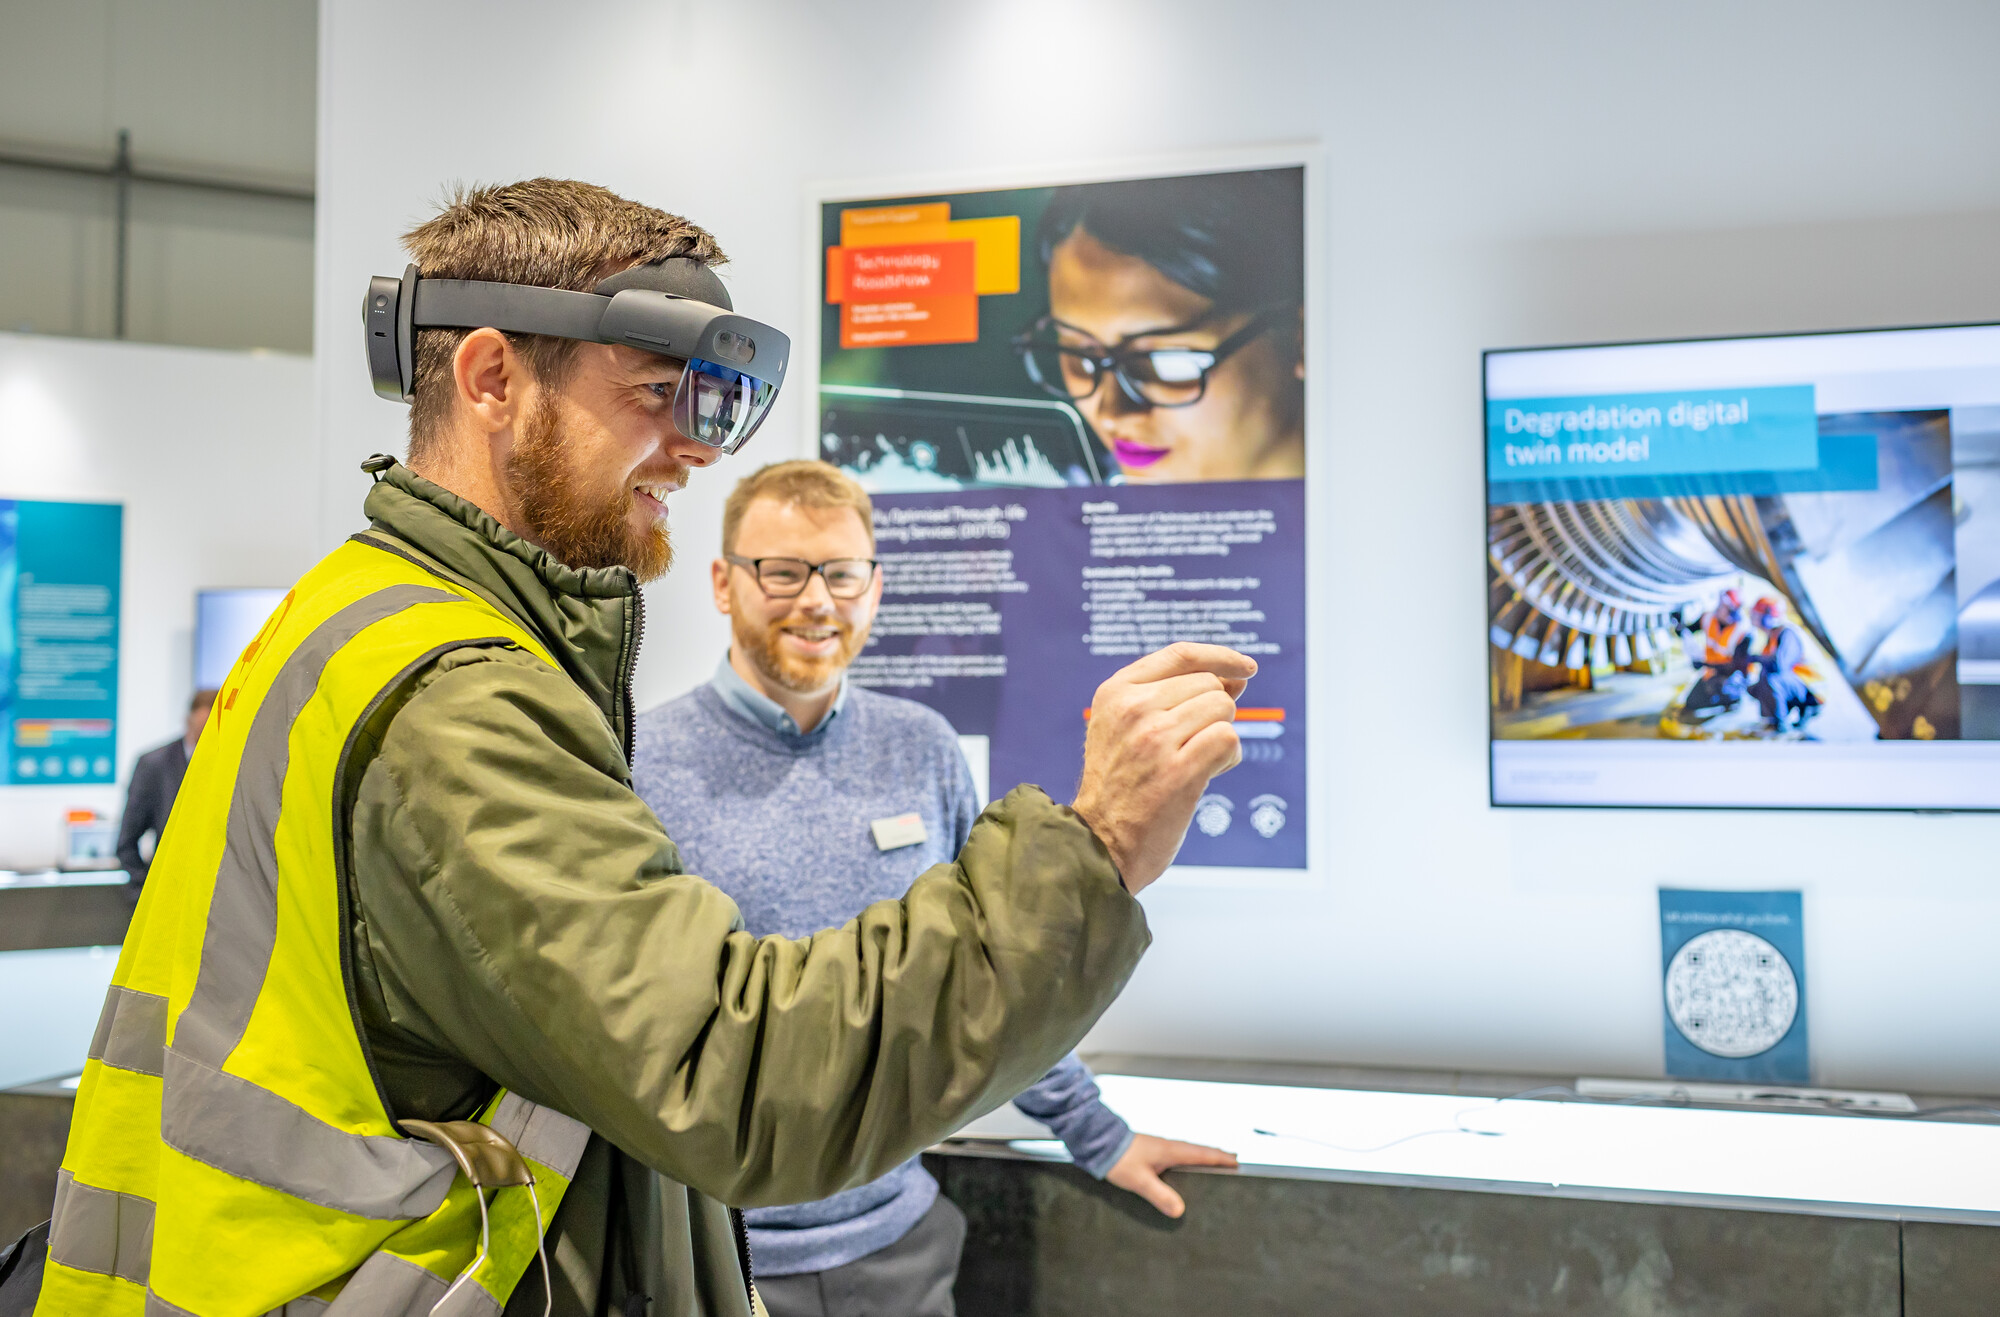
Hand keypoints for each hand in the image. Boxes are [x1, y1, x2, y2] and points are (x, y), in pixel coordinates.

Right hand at [1072, 642, 1256, 891]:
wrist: (1097, 842)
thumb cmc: (1119, 787)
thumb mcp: (1125, 728)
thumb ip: (1174, 697)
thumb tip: (1235, 677)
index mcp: (1116, 692)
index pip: (1181, 655)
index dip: (1220, 657)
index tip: (1245, 667)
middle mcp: (1134, 708)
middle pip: (1209, 685)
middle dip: (1215, 713)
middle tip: (1192, 746)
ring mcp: (1155, 738)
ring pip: (1222, 709)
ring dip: (1220, 736)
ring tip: (1195, 762)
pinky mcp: (1178, 770)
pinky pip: (1229, 739)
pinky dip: (1227, 758)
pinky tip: (1208, 774)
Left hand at [1104, 1132, 1238, 1217]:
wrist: (1098, 1142)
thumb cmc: (1118, 1158)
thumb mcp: (1139, 1180)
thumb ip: (1159, 1195)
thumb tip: (1179, 1211)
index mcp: (1170, 1150)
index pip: (1202, 1154)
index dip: (1221, 1158)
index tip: (1237, 1161)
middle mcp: (1168, 1146)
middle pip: (1199, 1151)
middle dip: (1216, 1156)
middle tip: (1232, 1161)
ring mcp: (1160, 1148)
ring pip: (1188, 1152)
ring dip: (1202, 1157)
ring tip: (1214, 1164)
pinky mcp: (1151, 1151)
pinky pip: (1177, 1155)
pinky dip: (1188, 1159)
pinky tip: (1184, 1167)